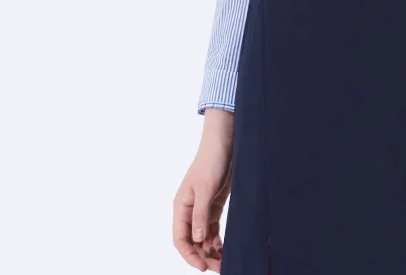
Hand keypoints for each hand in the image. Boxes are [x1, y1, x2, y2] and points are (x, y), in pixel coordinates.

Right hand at [173, 109, 234, 270]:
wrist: (224, 142)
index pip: (180, 239)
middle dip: (204, 257)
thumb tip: (196, 241)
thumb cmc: (211, 161)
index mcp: (181, 207)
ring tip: (224, 263)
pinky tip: (225, 250)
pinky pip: (212, 229)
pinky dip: (217, 241)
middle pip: (193, 242)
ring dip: (212, 251)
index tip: (202, 267)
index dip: (189, 255)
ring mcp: (202, 209)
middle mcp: (190, 211)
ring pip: (203, 238)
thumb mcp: (206, 188)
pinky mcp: (214, 206)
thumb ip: (200, 215)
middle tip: (220, 268)